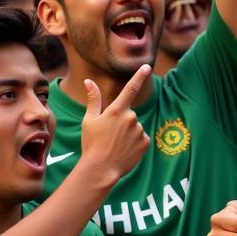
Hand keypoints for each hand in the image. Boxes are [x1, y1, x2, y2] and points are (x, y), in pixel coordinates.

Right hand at [80, 65, 151, 181]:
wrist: (101, 168)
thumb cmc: (92, 143)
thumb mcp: (89, 120)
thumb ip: (94, 100)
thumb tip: (89, 81)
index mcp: (117, 110)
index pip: (131, 88)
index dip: (140, 75)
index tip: (147, 66)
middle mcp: (132, 118)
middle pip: (129, 114)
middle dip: (121, 122)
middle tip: (109, 135)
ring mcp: (140, 130)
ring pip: (135, 127)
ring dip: (128, 133)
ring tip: (116, 145)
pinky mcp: (146, 142)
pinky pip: (141, 138)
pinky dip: (134, 143)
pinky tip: (124, 150)